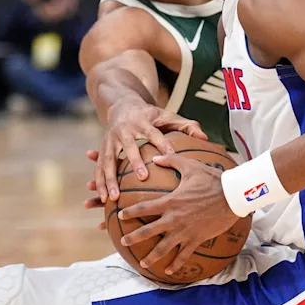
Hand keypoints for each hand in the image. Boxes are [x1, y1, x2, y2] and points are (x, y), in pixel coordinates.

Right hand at [90, 101, 206, 203]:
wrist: (122, 105)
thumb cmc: (151, 115)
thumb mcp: (168, 116)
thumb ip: (187, 126)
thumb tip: (205, 138)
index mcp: (143, 121)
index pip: (154, 132)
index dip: (162, 143)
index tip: (171, 155)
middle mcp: (125, 129)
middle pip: (129, 146)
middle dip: (135, 161)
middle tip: (142, 177)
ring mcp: (111, 139)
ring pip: (109, 160)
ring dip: (110, 179)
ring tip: (114, 197)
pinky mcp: (103, 147)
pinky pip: (99, 167)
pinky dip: (99, 182)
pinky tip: (103, 199)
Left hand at [117, 153, 240, 275]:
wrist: (232, 196)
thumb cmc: (212, 179)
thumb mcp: (191, 166)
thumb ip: (171, 161)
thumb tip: (156, 157)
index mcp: (170, 201)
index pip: (144, 208)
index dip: (130, 212)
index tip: (120, 215)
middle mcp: (174, 218)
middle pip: (148, 231)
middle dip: (133, 238)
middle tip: (123, 241)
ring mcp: (185, 231)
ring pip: (163, 248)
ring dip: (151, 256)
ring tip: (142, 262)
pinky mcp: (197, 239)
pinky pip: (184, 255)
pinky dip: (176, 264)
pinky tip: (169, 271)